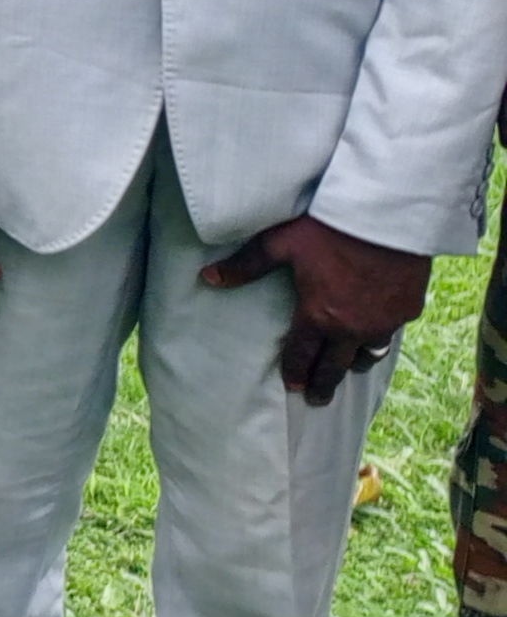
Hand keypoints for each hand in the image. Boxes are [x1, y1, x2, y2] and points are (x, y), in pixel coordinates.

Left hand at [202, 215, 432, 403]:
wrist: (386, 217)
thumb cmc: (329, 228)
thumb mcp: (280, 243)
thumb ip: (246, 266)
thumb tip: (207, 278)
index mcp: (318, 316)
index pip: (303, 354)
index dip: (295, 372)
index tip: (292, 386)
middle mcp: (352, 328)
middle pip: (335, 366)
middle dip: (324, 384)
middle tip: (317, 399)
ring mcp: (384, 322)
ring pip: (367, 354)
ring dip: (354, 364)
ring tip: (347, 370)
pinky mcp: (409, 309)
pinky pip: (392, 333)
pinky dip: (381, 338)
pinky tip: (377, 336)